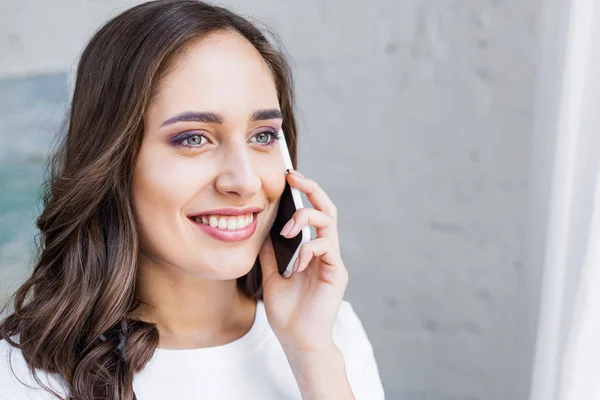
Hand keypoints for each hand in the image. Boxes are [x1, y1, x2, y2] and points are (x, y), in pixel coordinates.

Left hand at [259, 169, 348, 352]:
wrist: (297, 339)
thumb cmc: (286, 311)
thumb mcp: (271, 275)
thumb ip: (270, 252)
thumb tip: (261, 228)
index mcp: (311, 250)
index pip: (312, 213)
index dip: (303, 193)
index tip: (287, 178)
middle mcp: (325, 251)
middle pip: (326, 209)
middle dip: (312, 189)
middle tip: (293, 178)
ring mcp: (332, 261)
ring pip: (329, 223)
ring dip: (306, 219)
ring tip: (288, 230)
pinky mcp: (337, 272)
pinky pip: (326, 248)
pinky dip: (308, 249)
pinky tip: (295, 264)